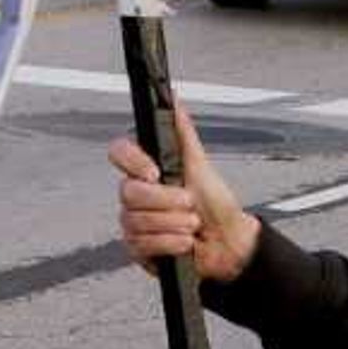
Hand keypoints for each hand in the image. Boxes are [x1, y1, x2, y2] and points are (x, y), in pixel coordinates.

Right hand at [108, 102, 258, 284]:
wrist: (228, 243)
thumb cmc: (215, 205)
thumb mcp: (200, 164)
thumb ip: (183, 133)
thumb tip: (174, 100)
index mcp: (147, 170)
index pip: (120, 153)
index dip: (133, 161)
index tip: (156, 172)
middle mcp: (136, 194)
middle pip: (129, 191)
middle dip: (166, 200)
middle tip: (190, 203)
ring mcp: (133, 222)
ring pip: (137, 220)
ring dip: (173, 224)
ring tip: (192, 224)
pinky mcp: (137, 248)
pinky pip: (142, 243)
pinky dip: (170, 242)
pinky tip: (184, 242)